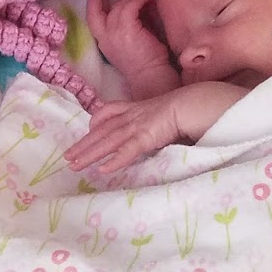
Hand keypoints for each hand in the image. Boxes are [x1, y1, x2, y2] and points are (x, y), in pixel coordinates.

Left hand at [64, 83, 246, 173]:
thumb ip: (157, 125)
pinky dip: (115, 160)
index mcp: (139, 108)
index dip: (96, 123)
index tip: (86, 131)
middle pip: (103, 130)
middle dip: (84, 144)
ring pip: (109, 141)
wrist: (203, 101)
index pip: (111, 113)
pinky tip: (103, 170)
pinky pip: (129, 149)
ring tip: (74, 165)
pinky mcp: (149, 135)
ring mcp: (140, 124)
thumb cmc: (191, 109)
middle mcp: (135, 115)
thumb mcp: (168, 115)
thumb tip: (155, 135)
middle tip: (68, 157)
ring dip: (90, 153)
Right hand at [85, 0, 178, 97]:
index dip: (93, 0)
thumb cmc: (147, 62)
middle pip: (101, 9)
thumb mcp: (131, 40)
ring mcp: (114, 33)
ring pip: (119, 5)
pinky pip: (131, 5)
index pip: (92, 18)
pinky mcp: (126, 29)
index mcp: (104, 42)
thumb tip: (138, 4)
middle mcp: (104, 37)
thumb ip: (129, 23)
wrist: (151, 77)